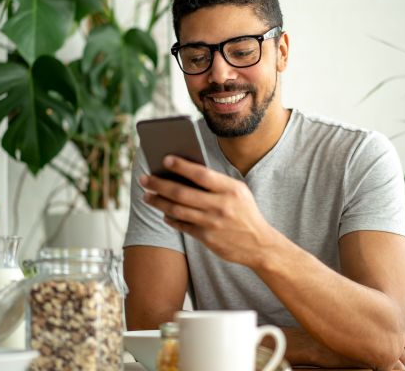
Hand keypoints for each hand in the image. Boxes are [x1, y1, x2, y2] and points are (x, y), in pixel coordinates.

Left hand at [139, 155, 279, 266]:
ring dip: (158, 202)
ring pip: (177, 209)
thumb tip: (184, 171)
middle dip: (159, 184)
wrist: (260, 245)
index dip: (181, 166)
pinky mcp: (207, 238)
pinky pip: (182, 225)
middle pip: (182, 192)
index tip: (164, 159)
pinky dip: (170, 218)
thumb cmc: (245, 212)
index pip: (201, 174)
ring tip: (147, 196)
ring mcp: (213, 223)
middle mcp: (221, 205)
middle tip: (144, 179)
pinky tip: (163, 213)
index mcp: (231, 189)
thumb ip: (216, 183)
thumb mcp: (238, 192)